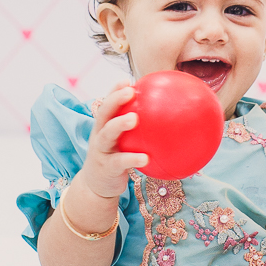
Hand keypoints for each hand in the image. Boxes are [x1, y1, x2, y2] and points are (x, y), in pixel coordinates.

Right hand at [80, 80, 148, 199]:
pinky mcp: (106, 168)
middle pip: (104, 113)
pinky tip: (146, 158)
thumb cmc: (116, 158)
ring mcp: (100, 151)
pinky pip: (120, 162)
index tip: (127, 80)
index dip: (115, 91)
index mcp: (104, 126)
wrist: (97, 186)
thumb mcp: (123, 143)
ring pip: (107, 134)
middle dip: (115, 100)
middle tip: (130, 92)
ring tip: (134, 118)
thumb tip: (168, 118)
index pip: (107, 104)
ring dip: (119, 124)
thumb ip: (138, 130)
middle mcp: (99, 135)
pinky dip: (132, 158)